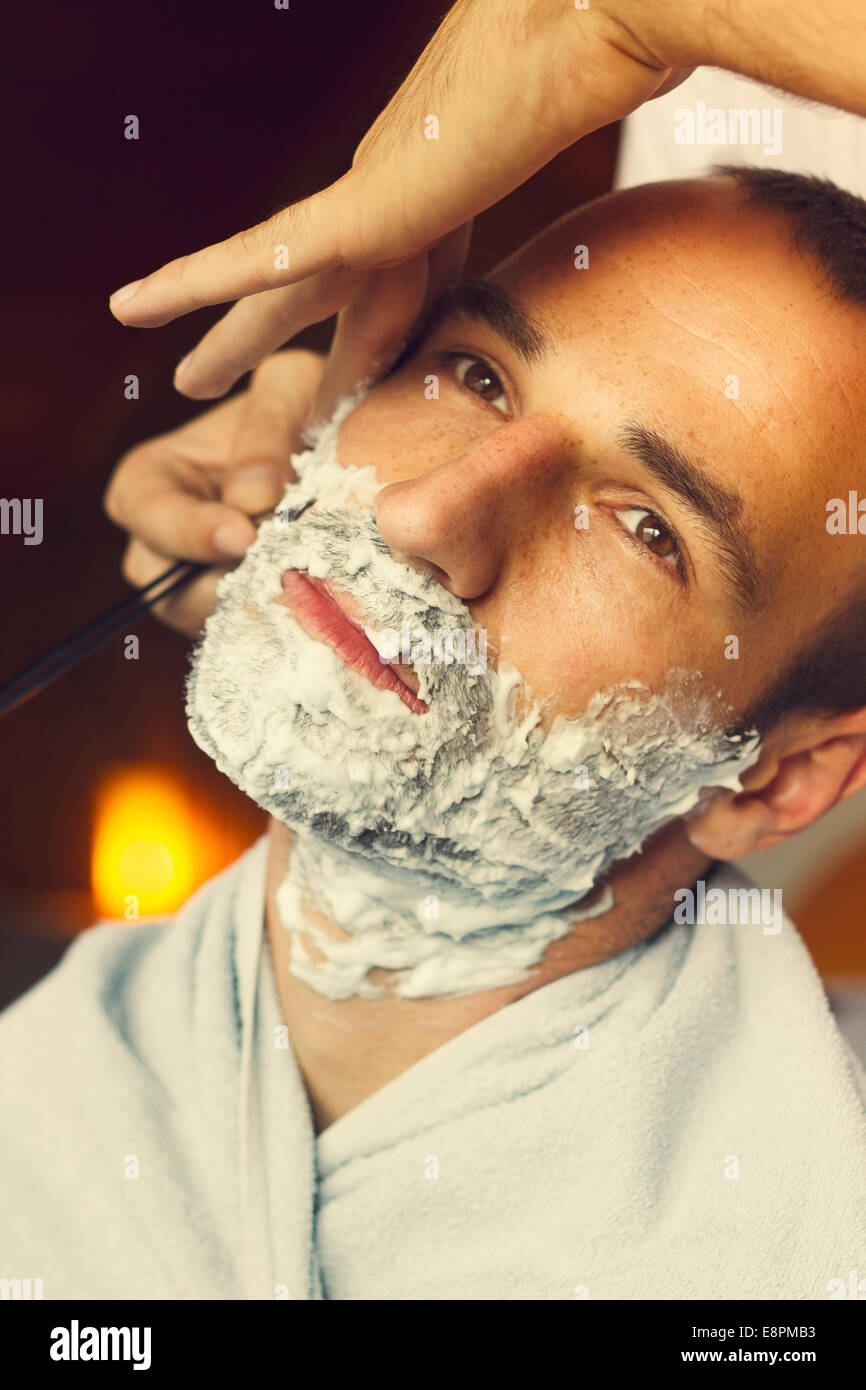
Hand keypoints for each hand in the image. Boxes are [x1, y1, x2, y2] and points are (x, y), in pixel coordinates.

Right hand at [103, 349, 324, 637]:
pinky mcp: (238, 614)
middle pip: (167, 589)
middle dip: (224, 584)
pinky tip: (320, 600)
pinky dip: (283, 620)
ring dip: (260, 604)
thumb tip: (252, 498)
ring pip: (212, 620)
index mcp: (149, 480)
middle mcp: (160, 542)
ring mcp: (195, 586)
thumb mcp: (287, 390)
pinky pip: (251, 634)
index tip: (244, 535)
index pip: (148, 516)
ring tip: (308, 581)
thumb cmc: (298, 405)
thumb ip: (267, 430)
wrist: (332, 446)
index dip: (192, 531)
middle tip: (282, 569)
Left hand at [108, 0, 692, 400]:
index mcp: (442, 196)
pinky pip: (259, 257)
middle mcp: (395, 197)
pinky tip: (143, 308)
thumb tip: (637, 232)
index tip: (365, 377)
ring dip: (224, 331)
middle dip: (277, 340)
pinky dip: (199, 284)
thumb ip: (573, 208)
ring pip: (278, 287)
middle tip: (226, 377)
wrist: (592, 23)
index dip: (379, 338)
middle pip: (325, 291)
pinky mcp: (359, 206)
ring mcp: (373, 199)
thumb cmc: (602, 78)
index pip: (404, 284)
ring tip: (179, 375)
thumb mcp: (581, 164)